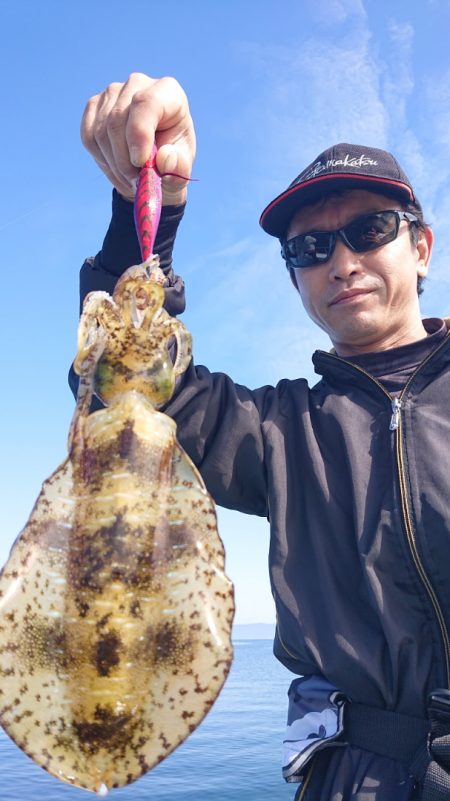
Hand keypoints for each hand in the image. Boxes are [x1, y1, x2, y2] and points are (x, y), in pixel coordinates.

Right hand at [80, 73, 195, 204]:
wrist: (154, 161)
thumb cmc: (171, 160)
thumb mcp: (181, 169)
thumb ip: (179, 167)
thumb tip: (165, 158)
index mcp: (168, 92)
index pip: (146, 103)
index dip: (139, 134)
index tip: (140, 163)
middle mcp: (138, 84)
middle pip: (117, 120)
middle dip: (124, 159)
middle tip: (135, 182)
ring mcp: (113, 93)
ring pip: (101, 131)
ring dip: (114, 165)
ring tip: (129, 180)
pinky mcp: (95, 106)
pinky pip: (89, 137)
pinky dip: (101, 160)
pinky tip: (116, 169)